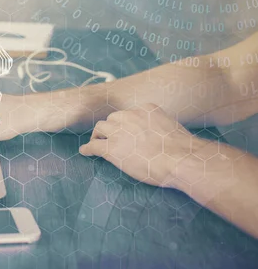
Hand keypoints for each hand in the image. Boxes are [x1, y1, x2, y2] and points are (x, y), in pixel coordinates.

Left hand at [79, 103, 205, 187]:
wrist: (181, 159)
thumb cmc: (184, 149)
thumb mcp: (172, 129)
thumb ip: (161, 128)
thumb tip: (161, 138)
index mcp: (146, 109)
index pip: (129, 113)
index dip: (125, 123)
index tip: (126, 130)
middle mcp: (130, 116)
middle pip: (112, 119)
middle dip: (111, 128)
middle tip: (110, 137)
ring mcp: (119, 132)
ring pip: (100, 129)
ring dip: (98, 136)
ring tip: (96, 143)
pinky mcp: (111, 148)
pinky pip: (94, 146)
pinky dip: (88, 149)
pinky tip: (85, 152)